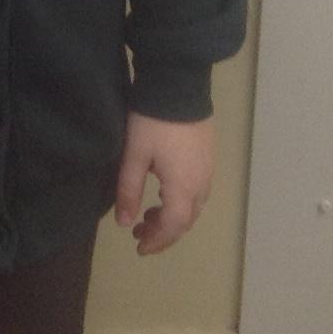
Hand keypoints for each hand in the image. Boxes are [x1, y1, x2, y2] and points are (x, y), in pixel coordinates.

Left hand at [114, 113, 213, 254]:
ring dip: (171, 217)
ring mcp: (208, 170)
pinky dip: (179, 202)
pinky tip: (163, 193)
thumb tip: (124, 224)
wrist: (178, 86)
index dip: (157, 241)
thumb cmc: (153, 122)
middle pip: (185, 220)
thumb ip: (129, 191)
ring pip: (192, 207)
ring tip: (147, 216)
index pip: (173, 227)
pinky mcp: (208, 157)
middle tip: (139, 233)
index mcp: (184, 188)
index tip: (139, 248)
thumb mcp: (134, 156)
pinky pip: (197, 192)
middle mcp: (202, 184)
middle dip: (163, 232)